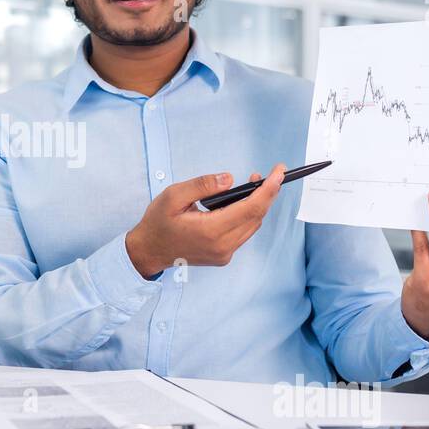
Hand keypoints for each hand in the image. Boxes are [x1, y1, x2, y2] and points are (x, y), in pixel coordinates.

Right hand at [125, 164, 286, 276]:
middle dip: (268, 193)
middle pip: (257, 217)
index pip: (251, 208)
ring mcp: (224, 253)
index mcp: (211, 230)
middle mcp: (222, 246)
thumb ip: (202, 185)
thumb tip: (229, 179)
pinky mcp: (223, 255)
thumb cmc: (158, 223)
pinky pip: (244, 233)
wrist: (149, 250)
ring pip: (253, 225)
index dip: (269, 188)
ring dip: (259, 205)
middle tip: (270, 174)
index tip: (279, 172)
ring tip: (255, 185)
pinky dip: (248, 216)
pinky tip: (243, 203)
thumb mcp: (173, 196)